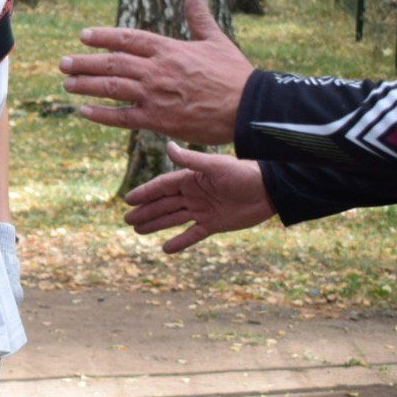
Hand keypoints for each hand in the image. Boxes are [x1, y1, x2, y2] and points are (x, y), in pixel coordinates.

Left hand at [59, 0, 252, 144]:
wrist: (249, 108)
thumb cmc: (234, 74)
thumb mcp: (216, 39)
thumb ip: (199, 15)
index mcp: (169, 49)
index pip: (128, 38)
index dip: (103, 37)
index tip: (83, 36)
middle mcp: (157, 70)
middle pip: (112, 63)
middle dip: (84, 62)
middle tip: (63, 62)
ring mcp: (155, 96)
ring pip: (111, 88)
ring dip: (86, 85)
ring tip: (67, 83)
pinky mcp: (158, 120)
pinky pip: (122, 117)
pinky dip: (101, 115)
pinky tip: (84, 111)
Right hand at [122, 143, 274, 253]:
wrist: (270, 190)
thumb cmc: (244, 173)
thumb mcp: (215, 165)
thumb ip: (190, 159)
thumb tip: (168, 147)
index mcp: (191, 179)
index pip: (162, 187)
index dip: (145, 193)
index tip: (128, 200)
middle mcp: (193, 195)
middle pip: (163, 204)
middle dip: (145, 211)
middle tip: (127, 219)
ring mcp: (203, 211)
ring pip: (173, 219)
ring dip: (156, 224)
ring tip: (138, 230)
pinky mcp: (214, 225)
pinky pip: (192, 235)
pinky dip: (180, 242)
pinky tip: (166, 249)